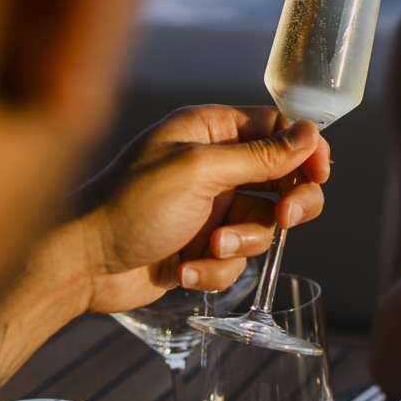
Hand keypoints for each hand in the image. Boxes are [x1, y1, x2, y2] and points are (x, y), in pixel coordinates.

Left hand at [73, 105, 328, 314]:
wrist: (81, 265)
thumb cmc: (129, 204)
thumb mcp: (199, 172)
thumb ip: (259, 156)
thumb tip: (310, 134)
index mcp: (209, 131)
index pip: (276, 128)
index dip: (304, 149)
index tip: (319, 173)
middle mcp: (214, 166)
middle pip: (282, 179)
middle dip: (287, 202)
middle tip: (286, 217)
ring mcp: (209, 208)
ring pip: (262, 226)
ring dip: (240, 242)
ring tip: (208, 246)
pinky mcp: (200, 248)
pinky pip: (235, 260)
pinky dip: (214, 269)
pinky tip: (182, 271)